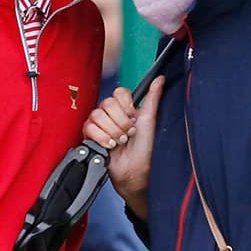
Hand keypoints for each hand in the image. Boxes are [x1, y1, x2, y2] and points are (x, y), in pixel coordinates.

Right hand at [83, 76, 164, 219]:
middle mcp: (111, 114)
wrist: (135, 171)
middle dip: (120, 121)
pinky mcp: (90, 136)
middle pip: (107, 103)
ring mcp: (100, 124)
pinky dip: (102, 138)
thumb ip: (153, 97)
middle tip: (128, 133)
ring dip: (112, 131)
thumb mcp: (150, 120)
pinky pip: (89, 128)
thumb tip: (161, 78)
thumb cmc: (145, 149)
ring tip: (120, 141)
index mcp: (125, 108)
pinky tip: (110, 145)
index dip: (125, 105)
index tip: (133, 117)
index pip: (118, 92)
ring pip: (97, 115)